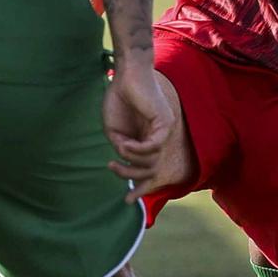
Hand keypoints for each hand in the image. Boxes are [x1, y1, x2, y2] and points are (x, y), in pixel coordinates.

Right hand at [103, 62, 178, 199]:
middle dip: (131, 176)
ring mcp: (164, 132)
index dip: (141, 188)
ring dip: (131, 159)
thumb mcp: (114, 130)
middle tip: (112, 168)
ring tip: (119, 146)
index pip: (148, 171)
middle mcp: (158, 140)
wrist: (126, 74)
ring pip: (152, 162)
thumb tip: (126, 161)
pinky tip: (126, 144)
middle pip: (152, 172)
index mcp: (146, 142)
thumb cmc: (119, 98)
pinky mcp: (165, 124)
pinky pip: (153, 148)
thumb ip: (121, 148)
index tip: (128, 202)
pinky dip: (138, 150)